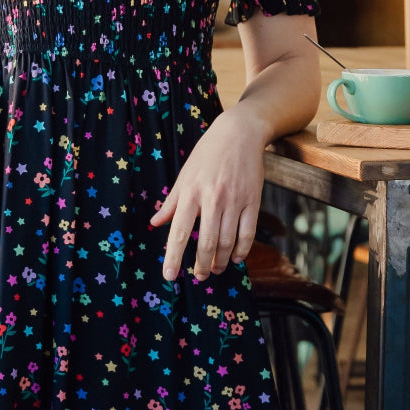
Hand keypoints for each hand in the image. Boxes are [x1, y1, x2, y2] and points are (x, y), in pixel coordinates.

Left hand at [149, 109, 266, 280]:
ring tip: (216, 269)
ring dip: (222, 261)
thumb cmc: (207, 155)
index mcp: (191, 193)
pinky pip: (248, 232)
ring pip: (228, 241)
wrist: (239, 134)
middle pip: (207, 242)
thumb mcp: (185, 175)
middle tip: (199, 276)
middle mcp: (212, 198)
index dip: (174, 257)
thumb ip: (171, 202)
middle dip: (202, 265)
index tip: (170, 276)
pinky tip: (236, 258)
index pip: (180, 231)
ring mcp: (235, 200)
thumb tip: (155, 223)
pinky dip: (242, 250)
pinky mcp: (253, 200)